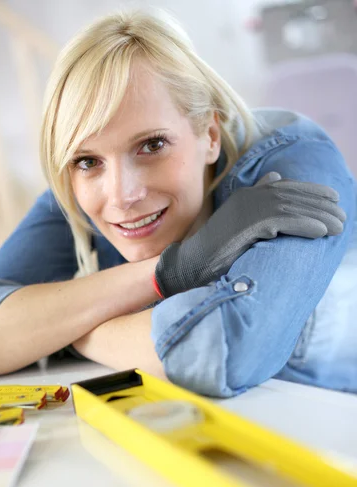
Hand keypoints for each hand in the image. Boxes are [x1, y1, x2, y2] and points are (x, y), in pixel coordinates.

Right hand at [154, 172, 345, 297]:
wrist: (191, 264)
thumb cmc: (216, 249)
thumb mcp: (238, 219)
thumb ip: (256, 200)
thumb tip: (275, 177)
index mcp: (248, 194)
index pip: (286, 187)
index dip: (312, 192)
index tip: (333, 200)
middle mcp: (248, 197)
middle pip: (293, 196)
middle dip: (321, 205)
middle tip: (342, 216)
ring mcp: (246, 209)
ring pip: (292, 208)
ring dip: (318, 217)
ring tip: (338, 227)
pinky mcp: (246, 225)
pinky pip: (283, 222)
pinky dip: (304, 225)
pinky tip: (320, 232)